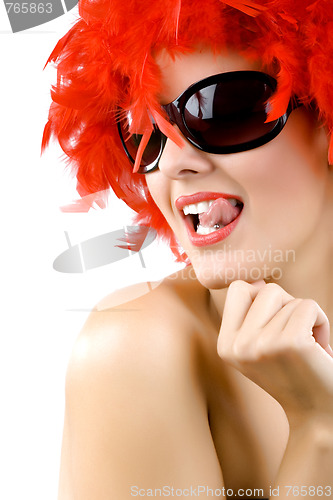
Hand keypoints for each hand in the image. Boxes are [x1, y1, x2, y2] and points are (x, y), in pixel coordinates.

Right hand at [217, 280, 332, 423]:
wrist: (319, 414)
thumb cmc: (294, 373)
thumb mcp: (257, 347)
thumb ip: (250, 314)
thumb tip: (257, 282)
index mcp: (226, 346)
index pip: (238, 289)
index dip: (261, 296)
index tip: (275, 321)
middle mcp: (238, 346)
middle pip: (266, 289)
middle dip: (287, 306)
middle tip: (294, 335)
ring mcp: (262, 345)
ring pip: (290, 298)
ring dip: (305, 318)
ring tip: (307, 346)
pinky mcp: (291, 343)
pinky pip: (308, 306)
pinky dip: (321, 322)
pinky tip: (320, 348)